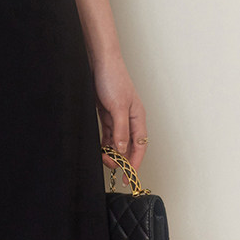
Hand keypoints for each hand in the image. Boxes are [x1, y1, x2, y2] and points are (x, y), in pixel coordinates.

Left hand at [92, 55, 147, 173]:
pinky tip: (101, 149)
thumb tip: (122, 149)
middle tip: (112, 168)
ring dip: (112, 152)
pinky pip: (108, 134)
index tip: (129, 176)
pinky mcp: (107, 114)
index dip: (135, 162)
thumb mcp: (117, 107)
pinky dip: (105, 143)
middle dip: (122, 159)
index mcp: (138, 117)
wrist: (100, 62)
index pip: (140, 145)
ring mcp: (118, 117)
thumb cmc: (113, 78)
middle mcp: (130, 119)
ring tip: (104, 159)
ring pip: (117, 141)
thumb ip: (120, 130)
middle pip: (129, 146)